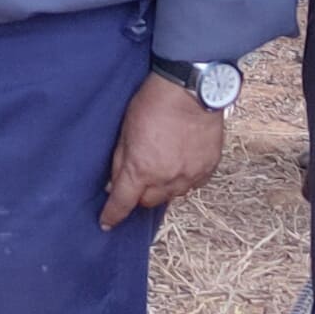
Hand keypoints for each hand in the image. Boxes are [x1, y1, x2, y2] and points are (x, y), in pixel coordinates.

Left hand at [101, 76, 225, 228]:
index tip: (106, 223)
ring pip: (171, 195)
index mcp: (141, 170)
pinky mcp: (208, 168)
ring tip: (160, 166)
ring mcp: (190, 175)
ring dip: (161, 187)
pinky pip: (191, 184)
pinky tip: (179, 163)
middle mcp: (167, 179)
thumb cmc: (152, 104)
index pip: (123, 202)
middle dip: (139, 194)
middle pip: (148, 201)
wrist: (191, 91)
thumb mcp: (125, 131)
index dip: (112, 215)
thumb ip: (120, 161)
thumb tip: (113, 184)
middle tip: (137, 179)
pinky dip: (182, 179)